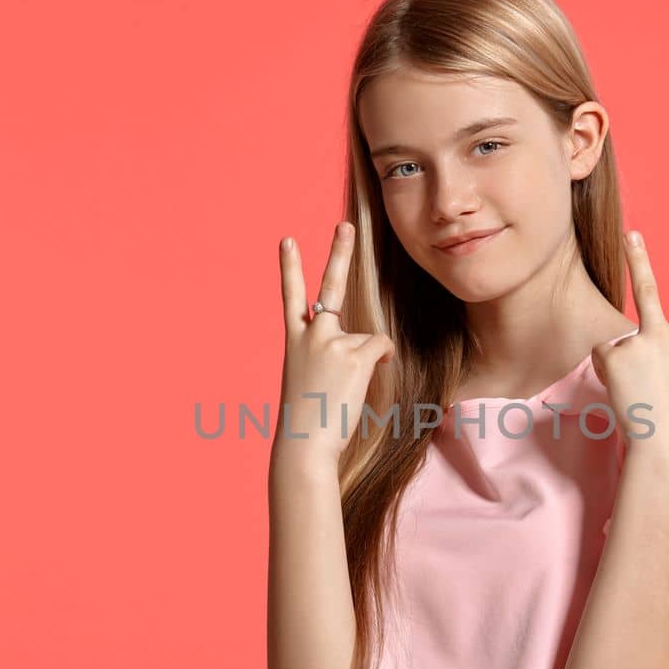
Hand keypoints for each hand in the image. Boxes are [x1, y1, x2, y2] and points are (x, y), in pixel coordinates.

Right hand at [273, 221, 395, 467]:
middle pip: (330, 286)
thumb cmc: (308, 420)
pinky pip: (381, 347)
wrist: (304, 442)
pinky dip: (380, 362)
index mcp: (295, 341)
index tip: (287, 240)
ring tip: (343, 388)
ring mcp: (333, 341)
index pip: (291, 296)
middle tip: (344, 226)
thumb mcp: (311, 379)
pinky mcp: (354, 354)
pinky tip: (365, 379)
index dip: (290, 267)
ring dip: (365, 362)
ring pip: (367, 339)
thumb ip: (333, 354)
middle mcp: (312, 333)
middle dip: (339, 253)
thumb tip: (372, 349)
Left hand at [591, 231, 668, 472]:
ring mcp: (638, 343)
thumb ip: (648, 356)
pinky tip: (622, 391)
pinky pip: (602, 360)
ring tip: (636, 391)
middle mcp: (663, 336)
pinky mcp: (617, 355)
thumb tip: (616, 350)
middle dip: (638, 259)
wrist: (667, 441)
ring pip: (614, 347)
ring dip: (618, 369)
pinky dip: (607, 376)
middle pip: (646, 289)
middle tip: (631, 233)